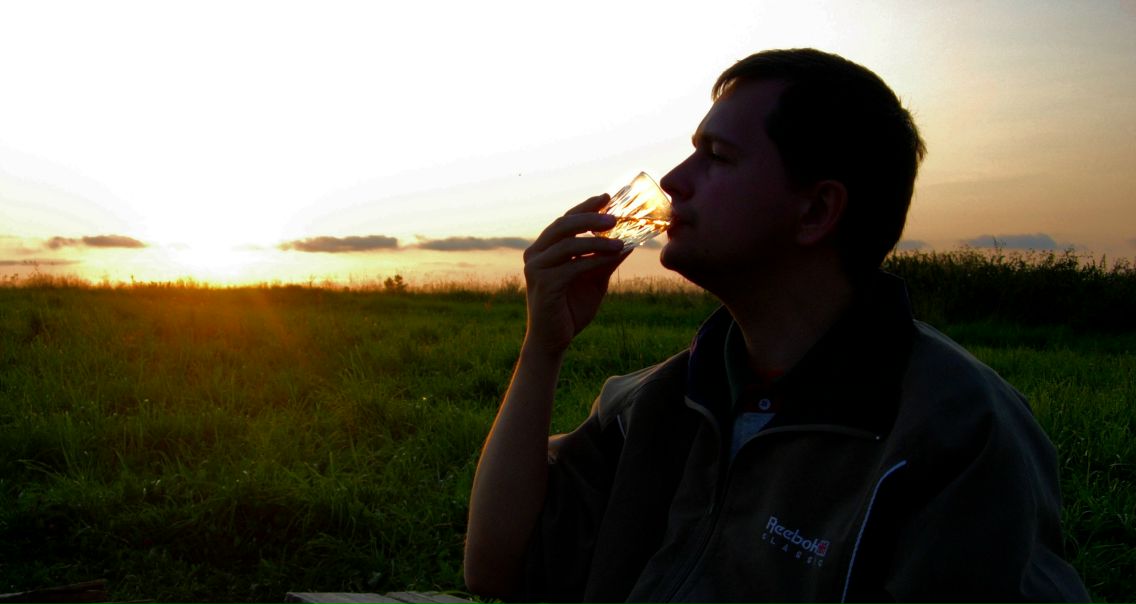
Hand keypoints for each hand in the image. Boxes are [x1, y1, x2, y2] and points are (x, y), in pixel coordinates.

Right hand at [521, 194, 628, 354]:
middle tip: (615, 216)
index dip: (586, 207)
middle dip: (590, 217)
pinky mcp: (543, 283)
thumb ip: (606, 259)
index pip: (565, 220)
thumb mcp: (595, 278)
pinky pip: (572, 266)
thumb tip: (630, 240)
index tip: (607, 196)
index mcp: (545, 248)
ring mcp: (536, 268)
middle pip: (563, 225)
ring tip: (620, 241)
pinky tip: (611, 257)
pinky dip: (593, 259)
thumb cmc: (572, 308)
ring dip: (596, 240)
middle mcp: (535, 254)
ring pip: (568, 244)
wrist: (554, 340)